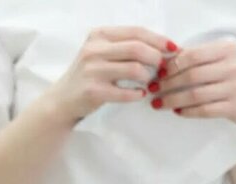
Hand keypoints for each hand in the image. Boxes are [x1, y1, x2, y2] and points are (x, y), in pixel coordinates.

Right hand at [44, 27, 177, 124]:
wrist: (62, 100)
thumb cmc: (88, 76)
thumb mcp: (100, 52)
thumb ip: (124, 46)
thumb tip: (162, 47)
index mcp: (99, 35)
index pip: (136, 32)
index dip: (159, 39)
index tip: (173, 48)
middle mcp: (94, 50)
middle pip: (138, 48)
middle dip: (157, 58)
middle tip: (164, 68)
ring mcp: (92, 71)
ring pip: (134, 69)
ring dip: (148, 77)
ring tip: (150, 83)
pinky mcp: (93, 91)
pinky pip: (126, 92)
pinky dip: (137, 94)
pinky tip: (139, 94)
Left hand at [149, 39, 235, 126]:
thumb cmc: (222, 76)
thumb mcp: (212, 60)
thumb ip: (192, 58)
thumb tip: (161, 62)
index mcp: (229, 48)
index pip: (193, 55)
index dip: (172, 65)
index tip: (158, 73)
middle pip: (193, 75)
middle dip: (168, 84)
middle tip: (154, 89)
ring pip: (197, 95)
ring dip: (173, 100)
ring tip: (158, 103)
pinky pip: (204, 110)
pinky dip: (187, 111)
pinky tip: (176, 111)